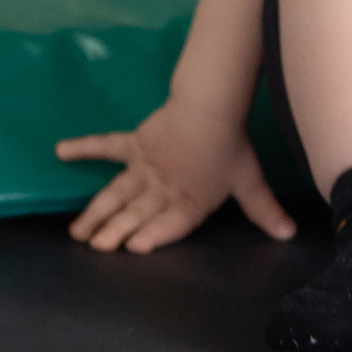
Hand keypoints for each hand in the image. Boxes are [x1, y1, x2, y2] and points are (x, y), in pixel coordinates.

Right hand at [58, 98, 298, 254]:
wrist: (214, 105)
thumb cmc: (230, 146)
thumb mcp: (249, 181)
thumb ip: (264, 210)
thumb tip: (291, 233)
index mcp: (189, 201)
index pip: (170, 223)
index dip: (153, 235)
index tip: (134, 247)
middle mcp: (162, 188)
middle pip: (136, 212)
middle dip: (115, 231)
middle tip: (94, 247)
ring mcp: (144, 167)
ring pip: (117, 192)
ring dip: (96, 211)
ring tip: (76, 232)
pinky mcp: (134, 145)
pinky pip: (106, 146)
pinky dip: (84, 147)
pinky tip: (61, 151)